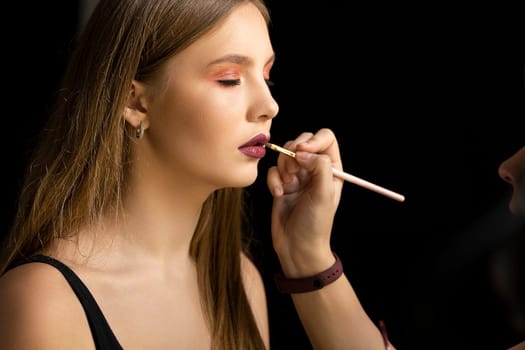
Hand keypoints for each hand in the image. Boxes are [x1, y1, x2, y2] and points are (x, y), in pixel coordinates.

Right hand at [266, 128, 343, 275]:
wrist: (297, 247)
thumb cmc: (315, 224)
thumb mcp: (324, 194)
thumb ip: (319, 166)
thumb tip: (302, 152)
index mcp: (332, 169)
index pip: (326, 138)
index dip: (314, 140)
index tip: (302, 152)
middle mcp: (315, 169)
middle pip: (302, 142)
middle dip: (293, 153)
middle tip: (292, 172)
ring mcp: (297, 176)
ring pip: (285, 155)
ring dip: (282, 167)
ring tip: (287, 185)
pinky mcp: (281, 184)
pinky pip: (273, 171)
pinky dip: (273, 180)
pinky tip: (278, 194)